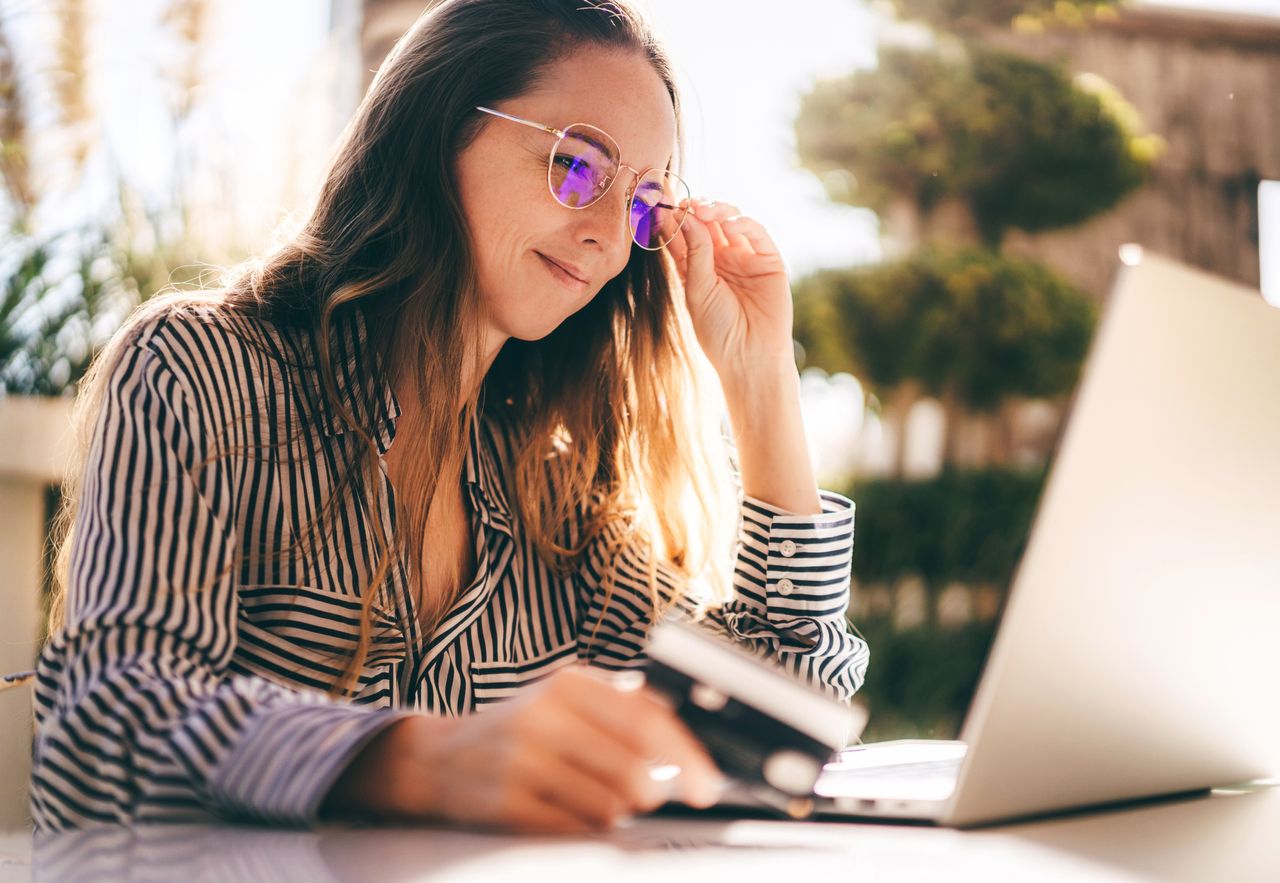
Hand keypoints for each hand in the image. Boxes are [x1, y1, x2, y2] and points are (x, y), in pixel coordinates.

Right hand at [320, 664, 722, 832]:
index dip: (684, 755)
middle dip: (656, 790)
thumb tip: (682, 744)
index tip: (706, 782)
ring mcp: (522, 760)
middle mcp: (544, 715)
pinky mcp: (506, 802)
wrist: (437, 757)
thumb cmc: (518, 728)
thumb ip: (623, 708)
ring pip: (609, 804)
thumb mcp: (565, 700)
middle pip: (633, 767)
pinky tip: (570, 811)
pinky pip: (576, 827)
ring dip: (617, 811)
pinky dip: (586, 826)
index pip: (645, 719)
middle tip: (655, 796)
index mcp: (567, 683)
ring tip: (596, 797)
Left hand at [666, 198, 794, 382]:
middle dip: (694, 210)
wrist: (750, 357)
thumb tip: (686, 216)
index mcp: (698, 269)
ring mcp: (745, 258)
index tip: (659, 205)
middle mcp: (721, 260)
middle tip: (682, 203)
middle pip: (707, 223)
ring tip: (703, 210)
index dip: (672, 220)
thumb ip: (693, 253)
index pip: (683, 236)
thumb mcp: (697, 290)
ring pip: (731, 221)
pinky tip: (729, 223)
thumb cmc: (718, 331)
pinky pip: (756, 233)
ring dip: (716, 210)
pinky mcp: (768, 260)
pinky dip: (743, 222)